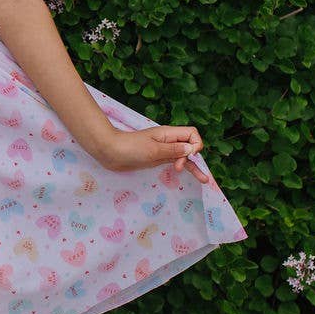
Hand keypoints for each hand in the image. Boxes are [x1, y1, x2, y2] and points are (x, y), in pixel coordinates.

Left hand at [95, 123, 209, 183]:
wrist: (109, 152)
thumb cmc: (130, 148)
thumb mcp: (153, 150)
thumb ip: (173, 150)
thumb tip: (191, 150)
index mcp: (168, 134)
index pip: (191, 133)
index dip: (196, 144)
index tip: (188, 156)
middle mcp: (168, 141)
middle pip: (190, 146)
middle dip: (195, 158)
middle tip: (189, 172)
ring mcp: (163, 150)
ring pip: (183, 156)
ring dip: (193, 166)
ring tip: (205, 180)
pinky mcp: (157, 158)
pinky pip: (174, 162)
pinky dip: (182, 167)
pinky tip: (188, 175)